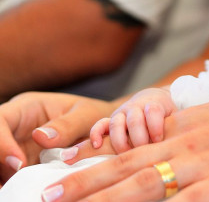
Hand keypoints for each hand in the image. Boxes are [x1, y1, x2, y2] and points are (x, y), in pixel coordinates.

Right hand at [0, 92, 114, 183]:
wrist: (105, 131)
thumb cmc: (94, 116)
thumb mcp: (87, 115)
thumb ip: (68, 125)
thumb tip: (40, 137)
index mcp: (27, 108)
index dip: (2, 143)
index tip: (20, 164)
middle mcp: (15, 128)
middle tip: (11, 185)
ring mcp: (15, 148)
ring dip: (5, 178)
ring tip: (19, 192)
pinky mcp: (20, 167)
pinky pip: (9, 176)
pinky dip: (15, 186)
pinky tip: (26, 193)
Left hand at [41, 85, 208, 201]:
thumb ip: (188, 133)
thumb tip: (163, 148)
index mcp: (187, 127)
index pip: (130, 147)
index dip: (93, 164)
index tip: (61, 177)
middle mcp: (190, 145)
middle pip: (129, 169)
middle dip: (86, 187)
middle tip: (49, 199)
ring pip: (149, 189)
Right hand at [90, 88, 174, 152]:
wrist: (156, 99)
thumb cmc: (169, 114)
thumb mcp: (176, 116)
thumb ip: (175, 127)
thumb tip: (180, 146)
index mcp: (154, 103)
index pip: (152, 111)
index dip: (155, 126)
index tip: (159, 140)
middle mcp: (136, 107)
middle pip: (134, 120)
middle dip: (139, 137)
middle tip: (145, 150)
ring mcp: (122, 113)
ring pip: (116, 124)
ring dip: (120, 141)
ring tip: (126, 155)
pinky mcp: (111, 121)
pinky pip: (100, 125)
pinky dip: (96, 134)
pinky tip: (97, 146)